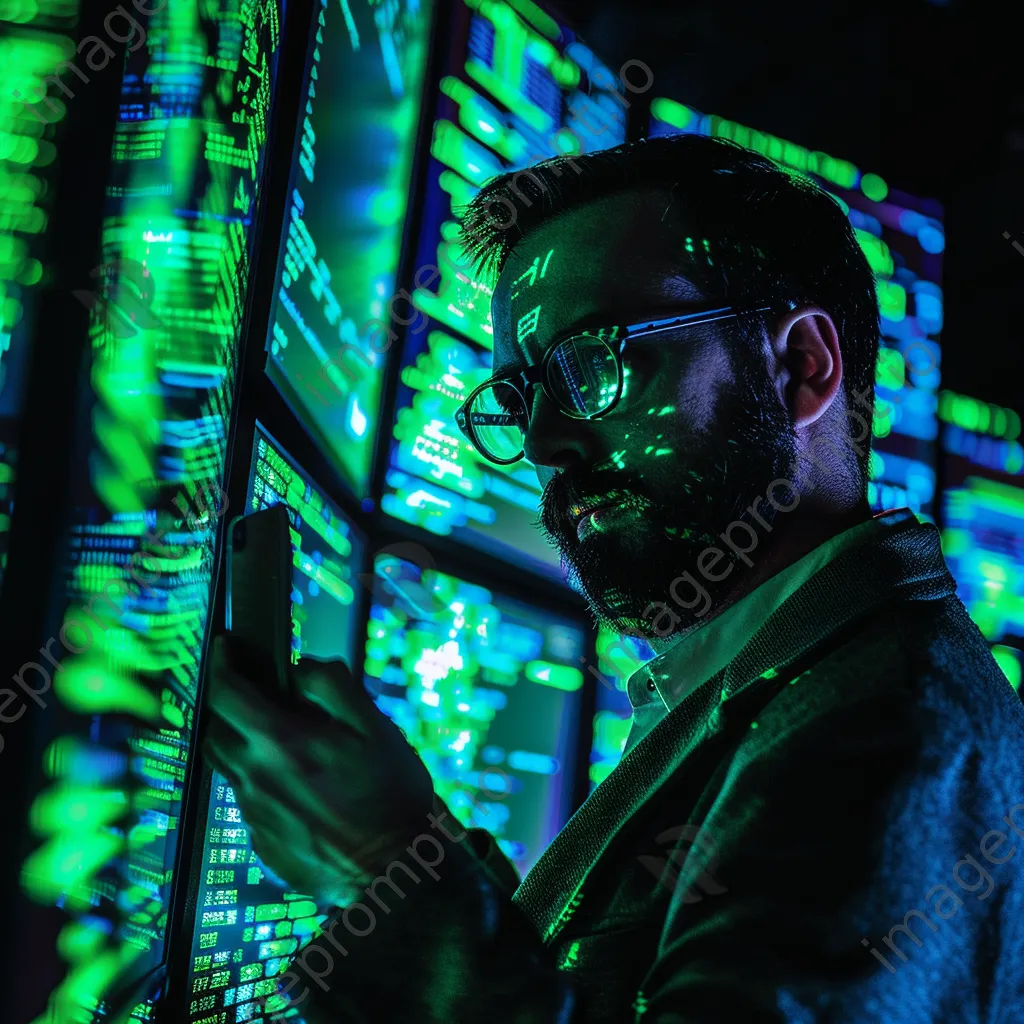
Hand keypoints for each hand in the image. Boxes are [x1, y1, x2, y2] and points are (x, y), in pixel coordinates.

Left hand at [202, 635, 435, 906]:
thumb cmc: (390, 796)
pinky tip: (302, 789)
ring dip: (247, 747)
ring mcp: (255, 816)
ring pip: (231, 768)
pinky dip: (265, 784)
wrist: (393, 874)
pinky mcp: (263, 844)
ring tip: (286, 745)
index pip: (226, 693)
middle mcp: (255, 779)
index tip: (228, 646)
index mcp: (280, 743)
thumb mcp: (374, 728)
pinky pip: (251, 802)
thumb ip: (333, 687)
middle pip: (217, 731)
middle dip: (231, 707)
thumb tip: (301, 669)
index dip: (223, 663)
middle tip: (259, 697)